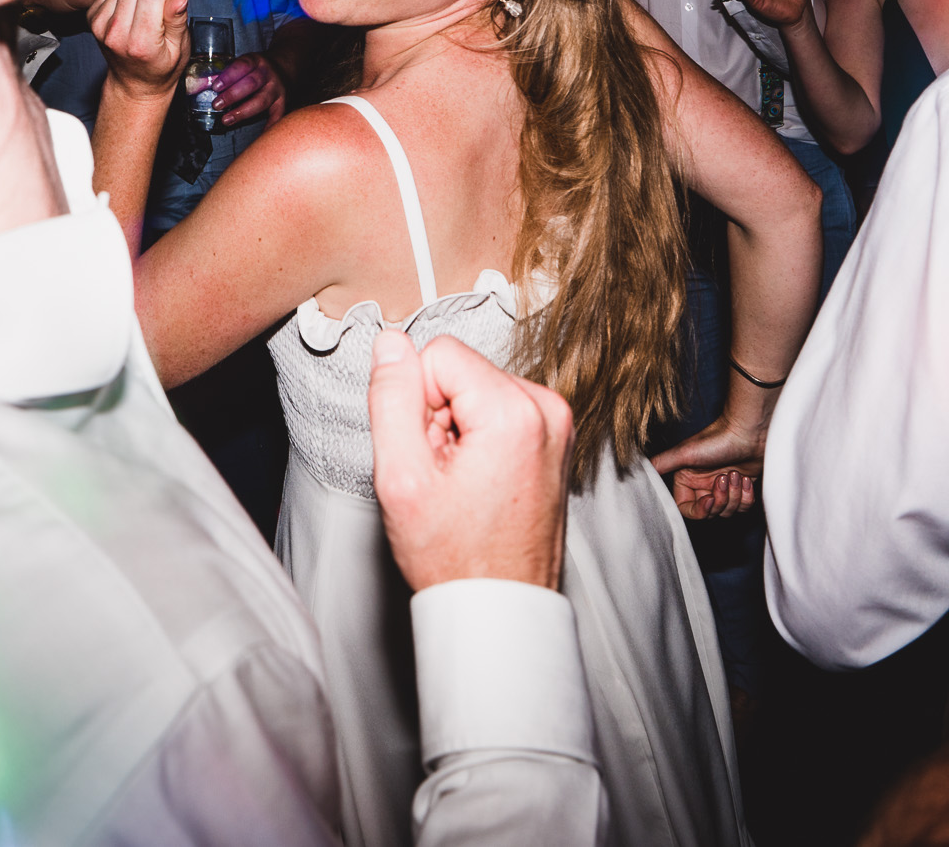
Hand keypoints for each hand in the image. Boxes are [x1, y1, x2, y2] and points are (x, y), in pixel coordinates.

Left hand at [88, 0, 188, 100]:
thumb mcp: (179, 49)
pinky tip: (132, 8)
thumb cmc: (159, 66)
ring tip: (146, 7)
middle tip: (159, 6)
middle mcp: (115, 32)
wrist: (134, 84)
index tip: (169, 9)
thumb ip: (177, 22)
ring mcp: (100, 24)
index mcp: (140, 43)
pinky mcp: (92, 16)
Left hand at [191, 52, 287, 129]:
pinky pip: (277, 116)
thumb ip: (229, 73)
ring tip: (226, 120)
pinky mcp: (282, 102)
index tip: (215, 86)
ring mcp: (277, 89)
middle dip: (232, 95)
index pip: (242, 66)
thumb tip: (203, 84)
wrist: (285, 67)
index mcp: (256, 61)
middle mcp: (268, 74)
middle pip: (251, 84)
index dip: (228, 76)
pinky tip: (260, 135)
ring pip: (261, 101)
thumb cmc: (257, 68)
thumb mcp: (246, 63)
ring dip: (242, 111)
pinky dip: (269, 127)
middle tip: (216, 105)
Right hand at [370, 331, 571, 591]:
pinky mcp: (557, 437)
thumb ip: (390, 398)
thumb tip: (391, 343)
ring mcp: (558, 424)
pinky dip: (483, 438)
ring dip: (460, 429)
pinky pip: (501, 408)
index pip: (439, 353)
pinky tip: (480, 482)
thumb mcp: (402, 478)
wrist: (500, 607)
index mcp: (515, 413)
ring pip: (478, 388)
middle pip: (462, 371)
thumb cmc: (455, 557)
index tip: (429, 454)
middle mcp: (547, 409)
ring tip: (462, 483)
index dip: (417, 401)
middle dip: (440, 415)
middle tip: (443, 476)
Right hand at [649, 415, 764, 520]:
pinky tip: (746, 479)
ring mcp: (723, 487)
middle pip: (710, 513)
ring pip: (728, 512)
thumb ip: (661, 464)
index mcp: (688, 480)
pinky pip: (744, 506)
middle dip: (721, 499)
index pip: (687, 509)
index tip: (709, 499)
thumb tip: (637, 472)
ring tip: (736, 475)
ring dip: (735, 495)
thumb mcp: (685, 453)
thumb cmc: (718, 439)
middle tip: (724, 477)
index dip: (699, 510)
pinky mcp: (741, 488)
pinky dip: (747, 495)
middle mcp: (704, 485)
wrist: (749, 432)